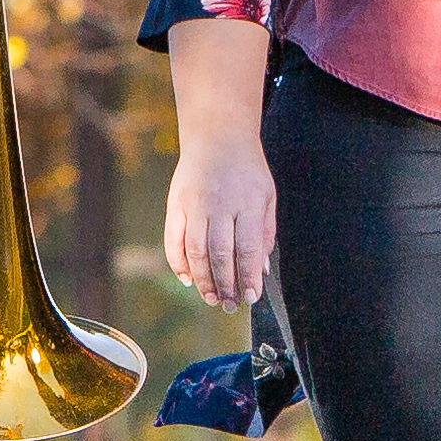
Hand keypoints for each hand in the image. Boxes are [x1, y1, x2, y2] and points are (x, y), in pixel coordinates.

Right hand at [166, 132, 276, 312]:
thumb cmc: (247, 169)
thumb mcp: (267, 195)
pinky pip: (173, 239)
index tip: (251, 298)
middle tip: (229, 305)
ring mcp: (195, 203)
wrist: (217, 135)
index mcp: (248, 202)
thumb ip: (266, 232)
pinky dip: (178, 262)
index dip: (249, 276)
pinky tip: (188, 278)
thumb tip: (262, 269)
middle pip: (221, 253)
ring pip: (196, 250)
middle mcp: (220, 204)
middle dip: (226, 284)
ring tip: (211, 297)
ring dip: (203, 279)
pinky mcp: (176, 203)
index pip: (249, 248)